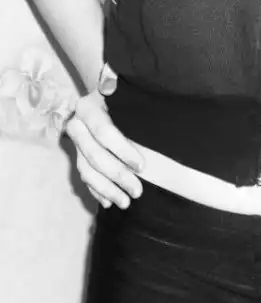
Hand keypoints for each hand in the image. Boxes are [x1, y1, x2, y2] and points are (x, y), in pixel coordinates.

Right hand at [64, 64, 144, 209]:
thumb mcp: (130, 99)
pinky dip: (97, 191)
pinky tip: (109, 202)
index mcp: (88, 108)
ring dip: (107, 190)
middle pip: (95, 155)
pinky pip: (85, 177)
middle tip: (137, 192)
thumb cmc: (127, 101)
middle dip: (117, 176)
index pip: (104, 132)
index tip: (142, 167)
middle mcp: (77, 124)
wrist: (109, 100)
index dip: (123, 151)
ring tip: (126, 203)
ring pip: (87, 170)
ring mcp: (76, 143)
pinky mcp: (78, 156)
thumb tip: (136, 107)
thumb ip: (133, 105)